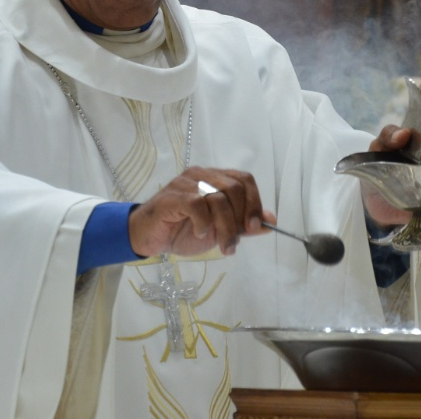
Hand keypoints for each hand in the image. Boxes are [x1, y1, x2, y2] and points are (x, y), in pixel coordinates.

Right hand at [128, 167, 274, 257]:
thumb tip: (270, 219)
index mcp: (214, 178)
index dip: (254, 203)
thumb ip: (243, 224)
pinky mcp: (171, 197)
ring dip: (225, 228)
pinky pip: (197, 204)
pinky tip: (200, 234)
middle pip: (234, 188)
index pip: (244, 180)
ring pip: (218, 198)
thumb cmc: (182, 231)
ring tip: (223, 246)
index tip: (255, 227)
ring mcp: (185, 183)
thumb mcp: (220, 230)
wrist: (149, 237)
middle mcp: (201, 174)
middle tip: (235, 242)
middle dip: (240, 220)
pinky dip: (204, 223)